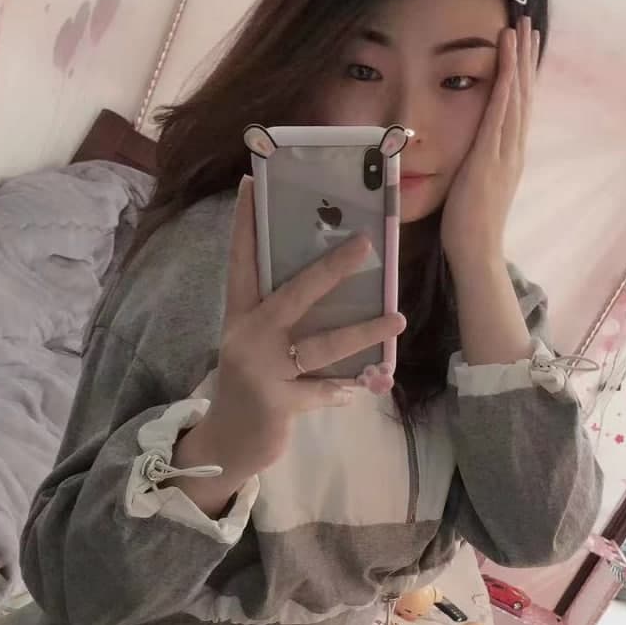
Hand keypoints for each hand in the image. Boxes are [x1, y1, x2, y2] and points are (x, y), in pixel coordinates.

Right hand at [178, 177, 405, 493]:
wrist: (228, 441)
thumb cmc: (253, 384)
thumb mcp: (258, 345)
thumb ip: (283, 317)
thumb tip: (332, 284)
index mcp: (241, 315)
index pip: (243, 260)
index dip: (247, 223)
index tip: (251, 182)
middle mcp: (248, 336)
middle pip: (293, 293)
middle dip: (331, 268)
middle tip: (365, 244)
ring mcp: (262, 370)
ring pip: (322, 344)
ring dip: (363, 331)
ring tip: (397, 319)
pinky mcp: (277, 402)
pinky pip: (324, 390)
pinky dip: (346, 389)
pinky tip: (367, 386)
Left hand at [440, 16, 538, 271]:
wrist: (477, 250)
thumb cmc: (471, 224)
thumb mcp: (478, 184)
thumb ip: (481, 163)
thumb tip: (476, 149)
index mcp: (510, 154)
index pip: (519, 105)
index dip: (523, 73)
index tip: (526, 45)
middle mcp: (513, 148)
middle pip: (524, 94)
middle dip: (526, 57)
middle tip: (529, 22)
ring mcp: (504, 153)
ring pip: (516, 99)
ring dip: (518, 62)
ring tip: (519, 30)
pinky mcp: (490, 159)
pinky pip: (500, 118)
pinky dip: (506, 89)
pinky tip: (508, 66)